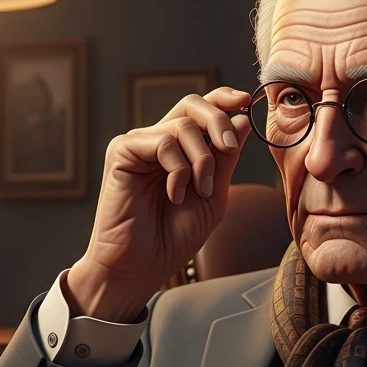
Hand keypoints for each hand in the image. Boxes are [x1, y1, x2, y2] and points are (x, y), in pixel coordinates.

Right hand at [67, 87, 253, 320]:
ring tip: (198, 191)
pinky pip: (162, 141)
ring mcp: (139, 145)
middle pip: (192, 105)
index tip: (245, 102)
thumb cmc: (174, 238)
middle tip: (230, 147)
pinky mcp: (122, 152)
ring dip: (202, 159)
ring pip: (183, 125)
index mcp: (180, 151)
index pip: (201, 110)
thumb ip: (225, 159)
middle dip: (219, 121)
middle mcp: (158, 142)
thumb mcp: (213, 195)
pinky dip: (178, 169)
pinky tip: (174, 194)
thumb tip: (242, 120)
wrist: (141, 266)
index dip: (223, 100)